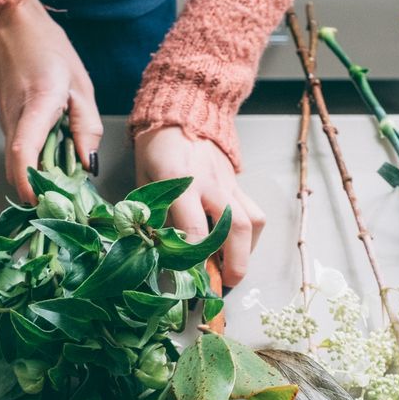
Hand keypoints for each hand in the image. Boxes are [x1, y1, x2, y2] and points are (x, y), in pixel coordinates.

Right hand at [0, 0, 101, 204]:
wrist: (9, 26)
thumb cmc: (47, 49)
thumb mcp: (80, 85)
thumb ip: (87, 127)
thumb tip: (89, 166)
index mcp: (37, 104)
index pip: (23, 150)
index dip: (29, 180)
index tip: (41, 201)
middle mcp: (14, 118)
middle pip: (18, 167)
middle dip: (40, 189)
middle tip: (68, 201)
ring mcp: (5, 122)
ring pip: (16, 163)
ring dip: (38, 178)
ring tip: (66, 183)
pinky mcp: (6, 124)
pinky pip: (19, 152)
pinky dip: (35, 163)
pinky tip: (55, 162)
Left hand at [134, 127, 265, 288]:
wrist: (181, 115)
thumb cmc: (156, 151)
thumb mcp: (144, 181)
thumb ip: (153, 214)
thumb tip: (160, 250)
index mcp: (180, 182)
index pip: (193, 226)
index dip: (195, 257)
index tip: (192, 279)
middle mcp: (210, 184)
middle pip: (234, 227)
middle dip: (235, 262)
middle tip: (226, 284)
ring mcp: (228, 184)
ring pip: (252, 221)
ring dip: (247, 251)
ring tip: (233, 267)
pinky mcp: (238, 184)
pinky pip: (254, 213)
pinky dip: (249, 236)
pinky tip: (237, 247)